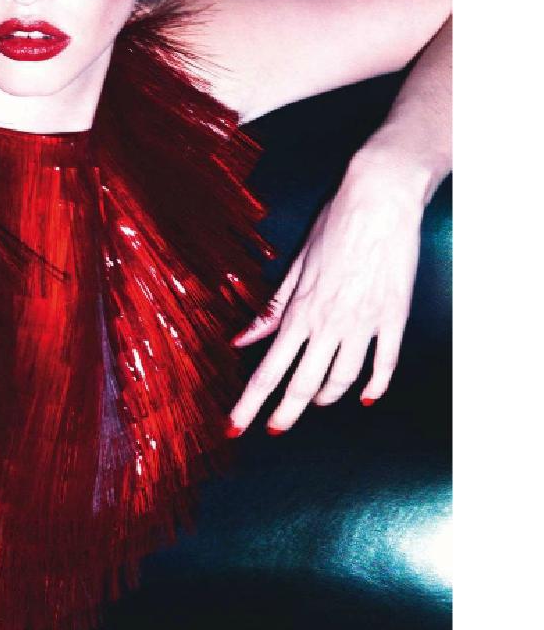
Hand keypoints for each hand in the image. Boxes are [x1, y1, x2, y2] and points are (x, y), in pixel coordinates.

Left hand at [228, 147, 425, 434]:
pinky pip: (384, 364)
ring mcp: (364, 323)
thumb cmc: (334, 225)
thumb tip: (241, 339)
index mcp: (299, 312)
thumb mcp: (296, 267)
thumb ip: (271, 309)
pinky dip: (374, 386)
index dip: (250, 404)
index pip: (268, 371)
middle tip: (275, 430)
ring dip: (326, 397)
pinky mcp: (394, 318)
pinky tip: (366, 398)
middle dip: (285, 415)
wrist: (380, 200)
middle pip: (302, 385)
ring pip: (342, 380)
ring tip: (315, 402)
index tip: (235, 427)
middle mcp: (329, 324)